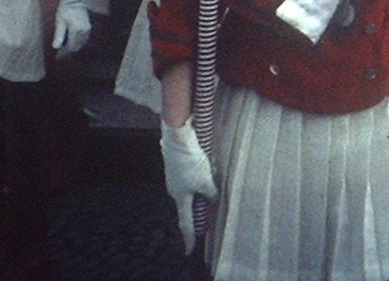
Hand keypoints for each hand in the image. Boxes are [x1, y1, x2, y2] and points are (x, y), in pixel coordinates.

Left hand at [53, 0, 90, 57]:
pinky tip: (71, 43)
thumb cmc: (66, 8)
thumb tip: (56, 47)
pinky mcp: (88, 27)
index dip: (64, 53)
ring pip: (81, 44)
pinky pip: (84, 39)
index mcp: (77, 30)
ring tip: (64, 51)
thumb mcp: (60, 21)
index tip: (57, 57)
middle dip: (69, 52)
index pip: (71, 46)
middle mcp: (84, 31)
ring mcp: (87, 29)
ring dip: (73, 48)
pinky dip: (78, 43)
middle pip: (77, 46)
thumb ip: (59, 34)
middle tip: (60, 55)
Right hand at [160, 118, 217, 254]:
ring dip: (206, 175)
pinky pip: (195, 169)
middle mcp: (175, 188)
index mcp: (180, 197)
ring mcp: (176, 175)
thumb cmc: (190, 161)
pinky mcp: (179, 163)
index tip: (189, 251)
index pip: (186, 223)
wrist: (178, 137)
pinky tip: (208, 156)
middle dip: (205, 192)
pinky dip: (203, 166)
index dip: (189, 237)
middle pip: (194, 198)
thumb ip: (211, 193)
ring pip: (197, 182)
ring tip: (210, 163)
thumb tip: (213, 197)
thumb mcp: (205, 180)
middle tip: (211, 180)